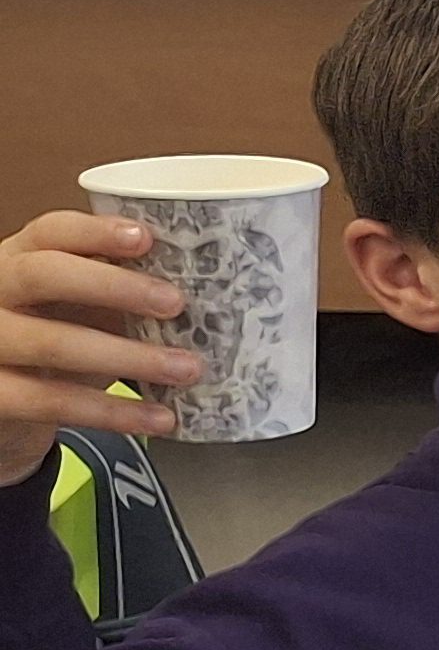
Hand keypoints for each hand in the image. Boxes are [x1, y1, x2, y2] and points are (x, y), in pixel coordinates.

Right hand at [0, 212, 187, 488]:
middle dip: (114, 286)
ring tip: (187, 369)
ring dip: (128, 358)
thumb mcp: (80, 305)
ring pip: (51, 344)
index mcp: (19, 258)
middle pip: (42, 274)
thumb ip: (119, 291)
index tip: (145, 238)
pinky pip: (51, 402)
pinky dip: (113, 413)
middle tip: (176, 304)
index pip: (50, 232)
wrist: (7, 400)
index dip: (95, 232)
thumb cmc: (54, 336)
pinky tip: (159, 417)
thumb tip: (206, 291)